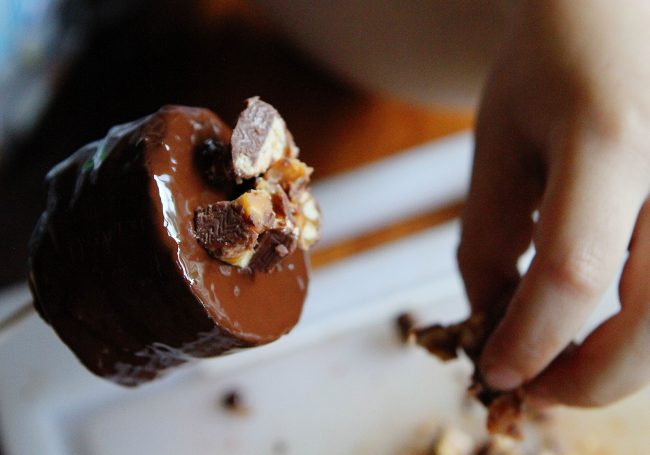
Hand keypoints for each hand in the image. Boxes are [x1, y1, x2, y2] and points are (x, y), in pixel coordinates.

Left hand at [458, 0, 649, 406]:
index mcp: (610, 136)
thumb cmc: (554, 66)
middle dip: (590, 377)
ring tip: (568, 357)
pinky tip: (610, 323)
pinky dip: (648, 330)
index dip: (531, 340)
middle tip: (536, 387)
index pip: (575, 270)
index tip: (496, 372)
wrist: (617, 13)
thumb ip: (491, 238)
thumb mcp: (500, 142)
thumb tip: (495, 323)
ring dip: (626, 361)